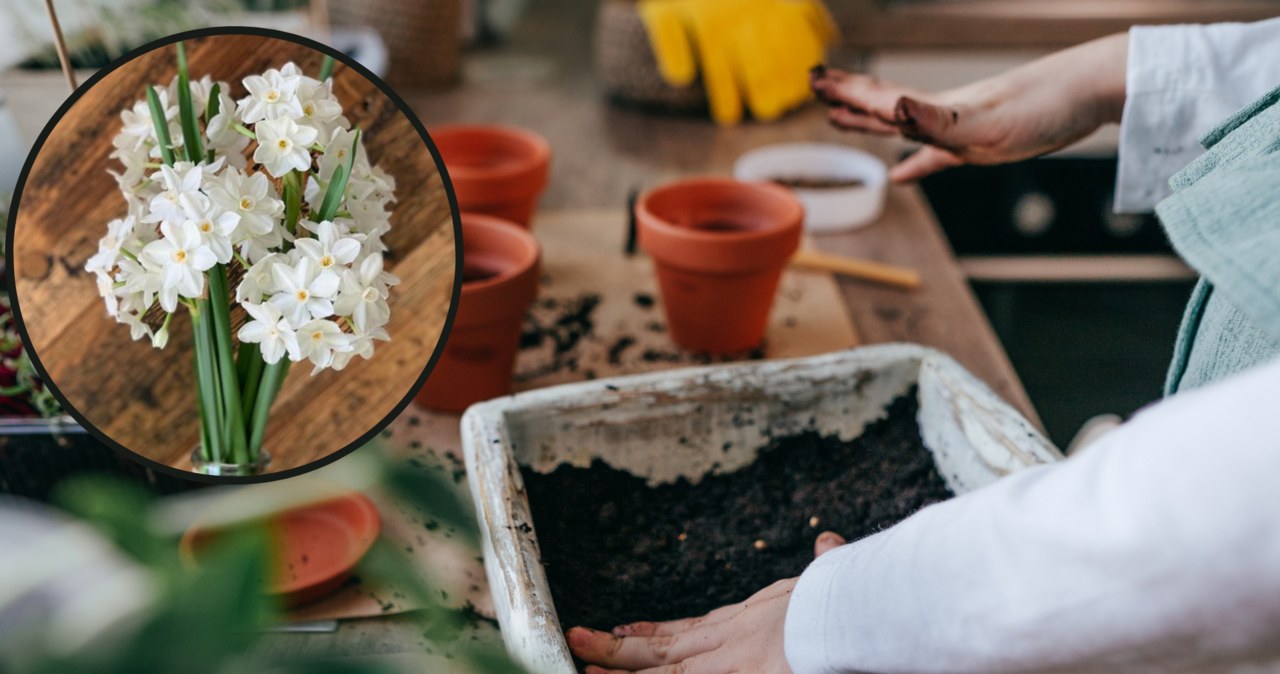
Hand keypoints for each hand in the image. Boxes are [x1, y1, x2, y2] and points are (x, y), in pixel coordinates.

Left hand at [567, 531, 846, 673]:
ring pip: (664, 672)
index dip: (657, 631)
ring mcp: (730, 665)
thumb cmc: (846, 598)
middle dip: (619, 648)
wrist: (848, 612)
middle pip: (665, 648)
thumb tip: (829, 541)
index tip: (626, 629)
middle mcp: (733, 641)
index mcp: (752, 618)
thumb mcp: (831, 578)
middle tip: (578, 639)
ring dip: (622, 672)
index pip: (693, 628)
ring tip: (583, 668)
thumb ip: (825, 565)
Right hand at [809, 32, 1128, 181]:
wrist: (1089, 92)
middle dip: (848, 100)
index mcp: (937, 110)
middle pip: (883, 107)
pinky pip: (937, 155)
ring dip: (871, 123)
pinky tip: (902, 174)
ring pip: (902, 126)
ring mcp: (960, 129)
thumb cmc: (1043, 106)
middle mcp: (941, 115)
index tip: (814, 81)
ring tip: (841, 119)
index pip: (879, 99)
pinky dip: (915, 163)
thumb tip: (894, 109)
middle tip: (817, 90)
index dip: (846, 93)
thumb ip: (936, 120)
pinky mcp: (982, 144)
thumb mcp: (985, 123)